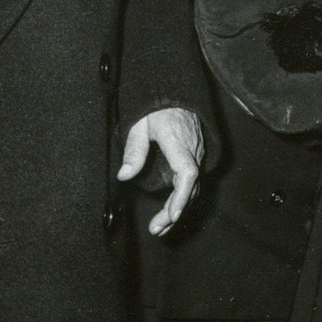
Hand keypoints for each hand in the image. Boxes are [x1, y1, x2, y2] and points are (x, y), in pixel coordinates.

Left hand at [117, 108, 203, 236]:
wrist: (176, 90)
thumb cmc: (157, 105)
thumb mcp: (139, 123)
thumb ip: (133, 149)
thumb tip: (124, 176)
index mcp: (178, 141)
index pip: (187, 172)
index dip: (181, 195)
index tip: (173, 215)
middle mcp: (193, 149)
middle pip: (190, 188)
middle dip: (174, 211)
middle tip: (156, 230)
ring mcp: (198, 153)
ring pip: (193, 187)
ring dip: (178, 209)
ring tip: (160, 228)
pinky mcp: (196, 155)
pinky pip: (192, 181)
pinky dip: (183, 198)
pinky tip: (171, 211)